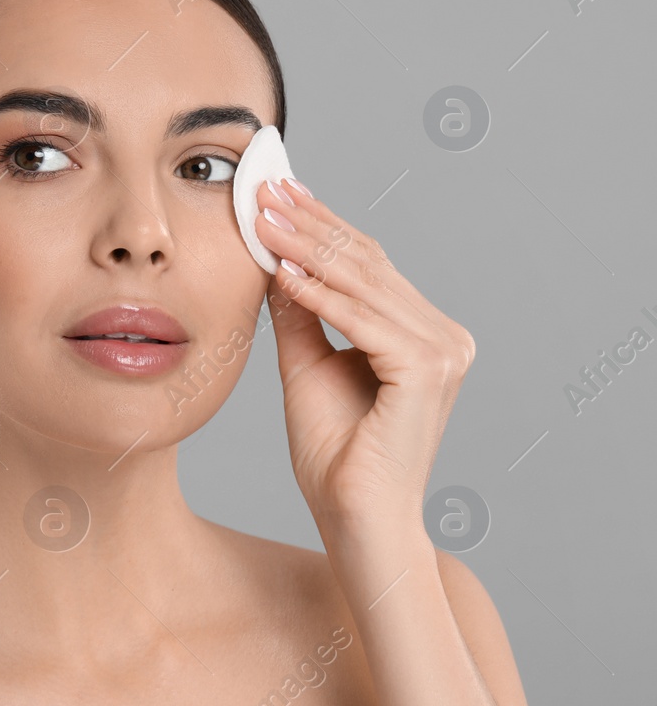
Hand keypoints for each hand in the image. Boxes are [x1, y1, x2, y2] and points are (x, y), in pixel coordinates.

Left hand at [253, 178, 475, 534]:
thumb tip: (274, 260)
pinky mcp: (428, 370)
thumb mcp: (305, 366)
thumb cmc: (334, 454)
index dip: (321, 224)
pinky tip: (282, 272)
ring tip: (260, 220)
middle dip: (309, 223)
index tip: (277, 193)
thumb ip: (298, 315)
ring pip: (362, 283)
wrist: (355, 515)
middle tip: (263, 189)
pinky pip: (362, 320)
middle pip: (366, 263)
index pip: (367, 264)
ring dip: (306, 248)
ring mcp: (444, 351)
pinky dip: (320, 296)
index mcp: (424, 333)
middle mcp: (444, 336)